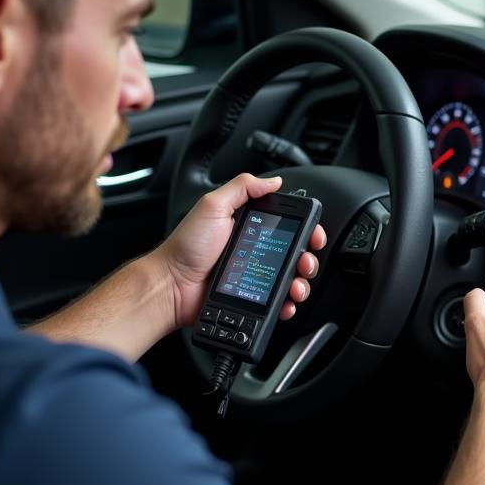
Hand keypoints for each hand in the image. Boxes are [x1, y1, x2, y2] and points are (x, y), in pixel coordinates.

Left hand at [150, 173, 326, 330]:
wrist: (172, 286)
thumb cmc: (187, 247)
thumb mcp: (212, 206)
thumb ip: (242, 188)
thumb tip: (273, 181)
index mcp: (249, 226)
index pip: (288, 226)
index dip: (306, 230)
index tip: (313, 236)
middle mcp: (255, 250)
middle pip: (296, 254)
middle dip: (307, 259)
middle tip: (304, 262)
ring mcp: (254, 276)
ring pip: (291, 280)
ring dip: (301, 282)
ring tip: (295, 285)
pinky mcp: (252, 297)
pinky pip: (278, 302)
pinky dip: (288, 303)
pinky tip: (286, 301)